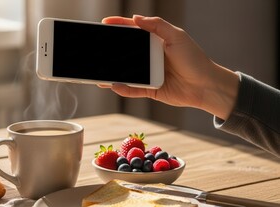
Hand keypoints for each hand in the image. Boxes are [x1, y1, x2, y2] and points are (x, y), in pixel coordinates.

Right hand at [100, 15, 238, 119]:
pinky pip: (133, 89)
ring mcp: (149, 74)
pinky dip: (123, 88)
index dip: (119, 26)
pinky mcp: (150, 89)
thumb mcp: (177, 37)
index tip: (105, 24)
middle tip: (98, 50)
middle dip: (111, 51)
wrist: (206, 86)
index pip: (134, 31)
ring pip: (126, 73)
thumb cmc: (195, 59)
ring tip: (100, 73)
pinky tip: (114, 85)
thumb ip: (157, 26)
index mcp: (156, 41)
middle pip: (126, 52)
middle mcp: (150, 57)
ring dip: (113, 73)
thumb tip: (136, 18)